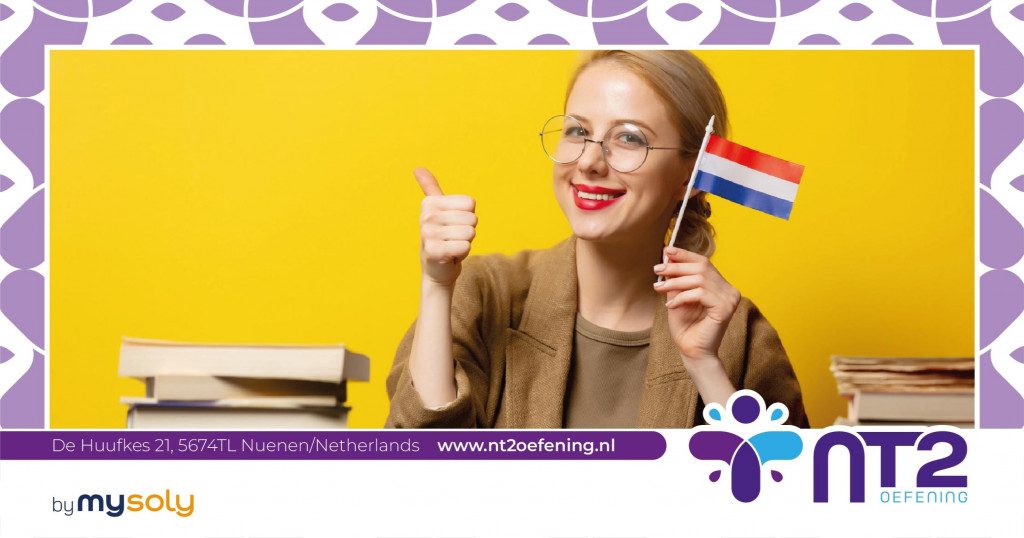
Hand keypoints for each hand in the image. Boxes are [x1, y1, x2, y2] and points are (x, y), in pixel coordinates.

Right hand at [414, 167, 476, 287]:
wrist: (436, 270)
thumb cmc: (442, 238)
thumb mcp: (437, 211)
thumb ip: (430, 189)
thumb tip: (417, 168)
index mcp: (430, 203)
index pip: (470, 204)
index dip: (466, 217)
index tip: (452, 225)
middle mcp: (427, 216)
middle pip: (472, 218)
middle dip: (467, 231)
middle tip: (452, 239)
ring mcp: (428, 234)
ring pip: (470, 233)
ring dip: (465, 243)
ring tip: (451, 247)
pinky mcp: (434, 251)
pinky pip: (465, 247)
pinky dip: (462, 254)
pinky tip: (450, 257)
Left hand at [652, 246, 740, 364]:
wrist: (692, 351)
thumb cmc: (685, 327)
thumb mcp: (677, 297)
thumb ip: (676, 279)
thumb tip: (667, 256)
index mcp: (720, 285)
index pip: (704, 262)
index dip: (685, 254)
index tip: (666, 251)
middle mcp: (729, 289)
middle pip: (701, 267)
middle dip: (676, 267)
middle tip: (657, 269)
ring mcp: (730, 298)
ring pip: (699, 279)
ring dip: (675, 282)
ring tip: (658, 288)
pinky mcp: (725, 308)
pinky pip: (700, 293)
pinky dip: (682, 297)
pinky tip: (671, 306)